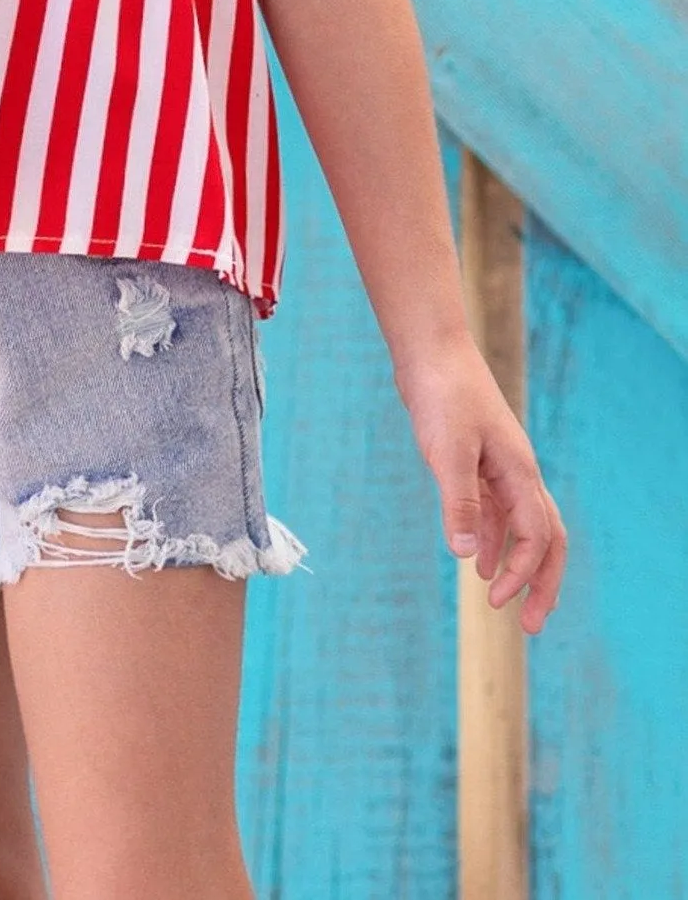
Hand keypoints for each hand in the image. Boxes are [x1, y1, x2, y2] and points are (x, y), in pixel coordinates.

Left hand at [396, 338, 566, 632]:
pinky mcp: (478, 460)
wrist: (431, 352)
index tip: (496, 602)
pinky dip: (491, 537)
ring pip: (522, 526)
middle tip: (531, 626)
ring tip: (502, 601)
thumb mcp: (447, 451)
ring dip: (516, 563)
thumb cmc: (442, 395)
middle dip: (542, 583)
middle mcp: (518, 473)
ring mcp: (500, 466)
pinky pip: (496, 510)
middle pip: (546, 538)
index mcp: (519, 473)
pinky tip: (475, 559)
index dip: (522, 573)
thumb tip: (464, 557)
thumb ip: (459, 502)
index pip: (536, 536)